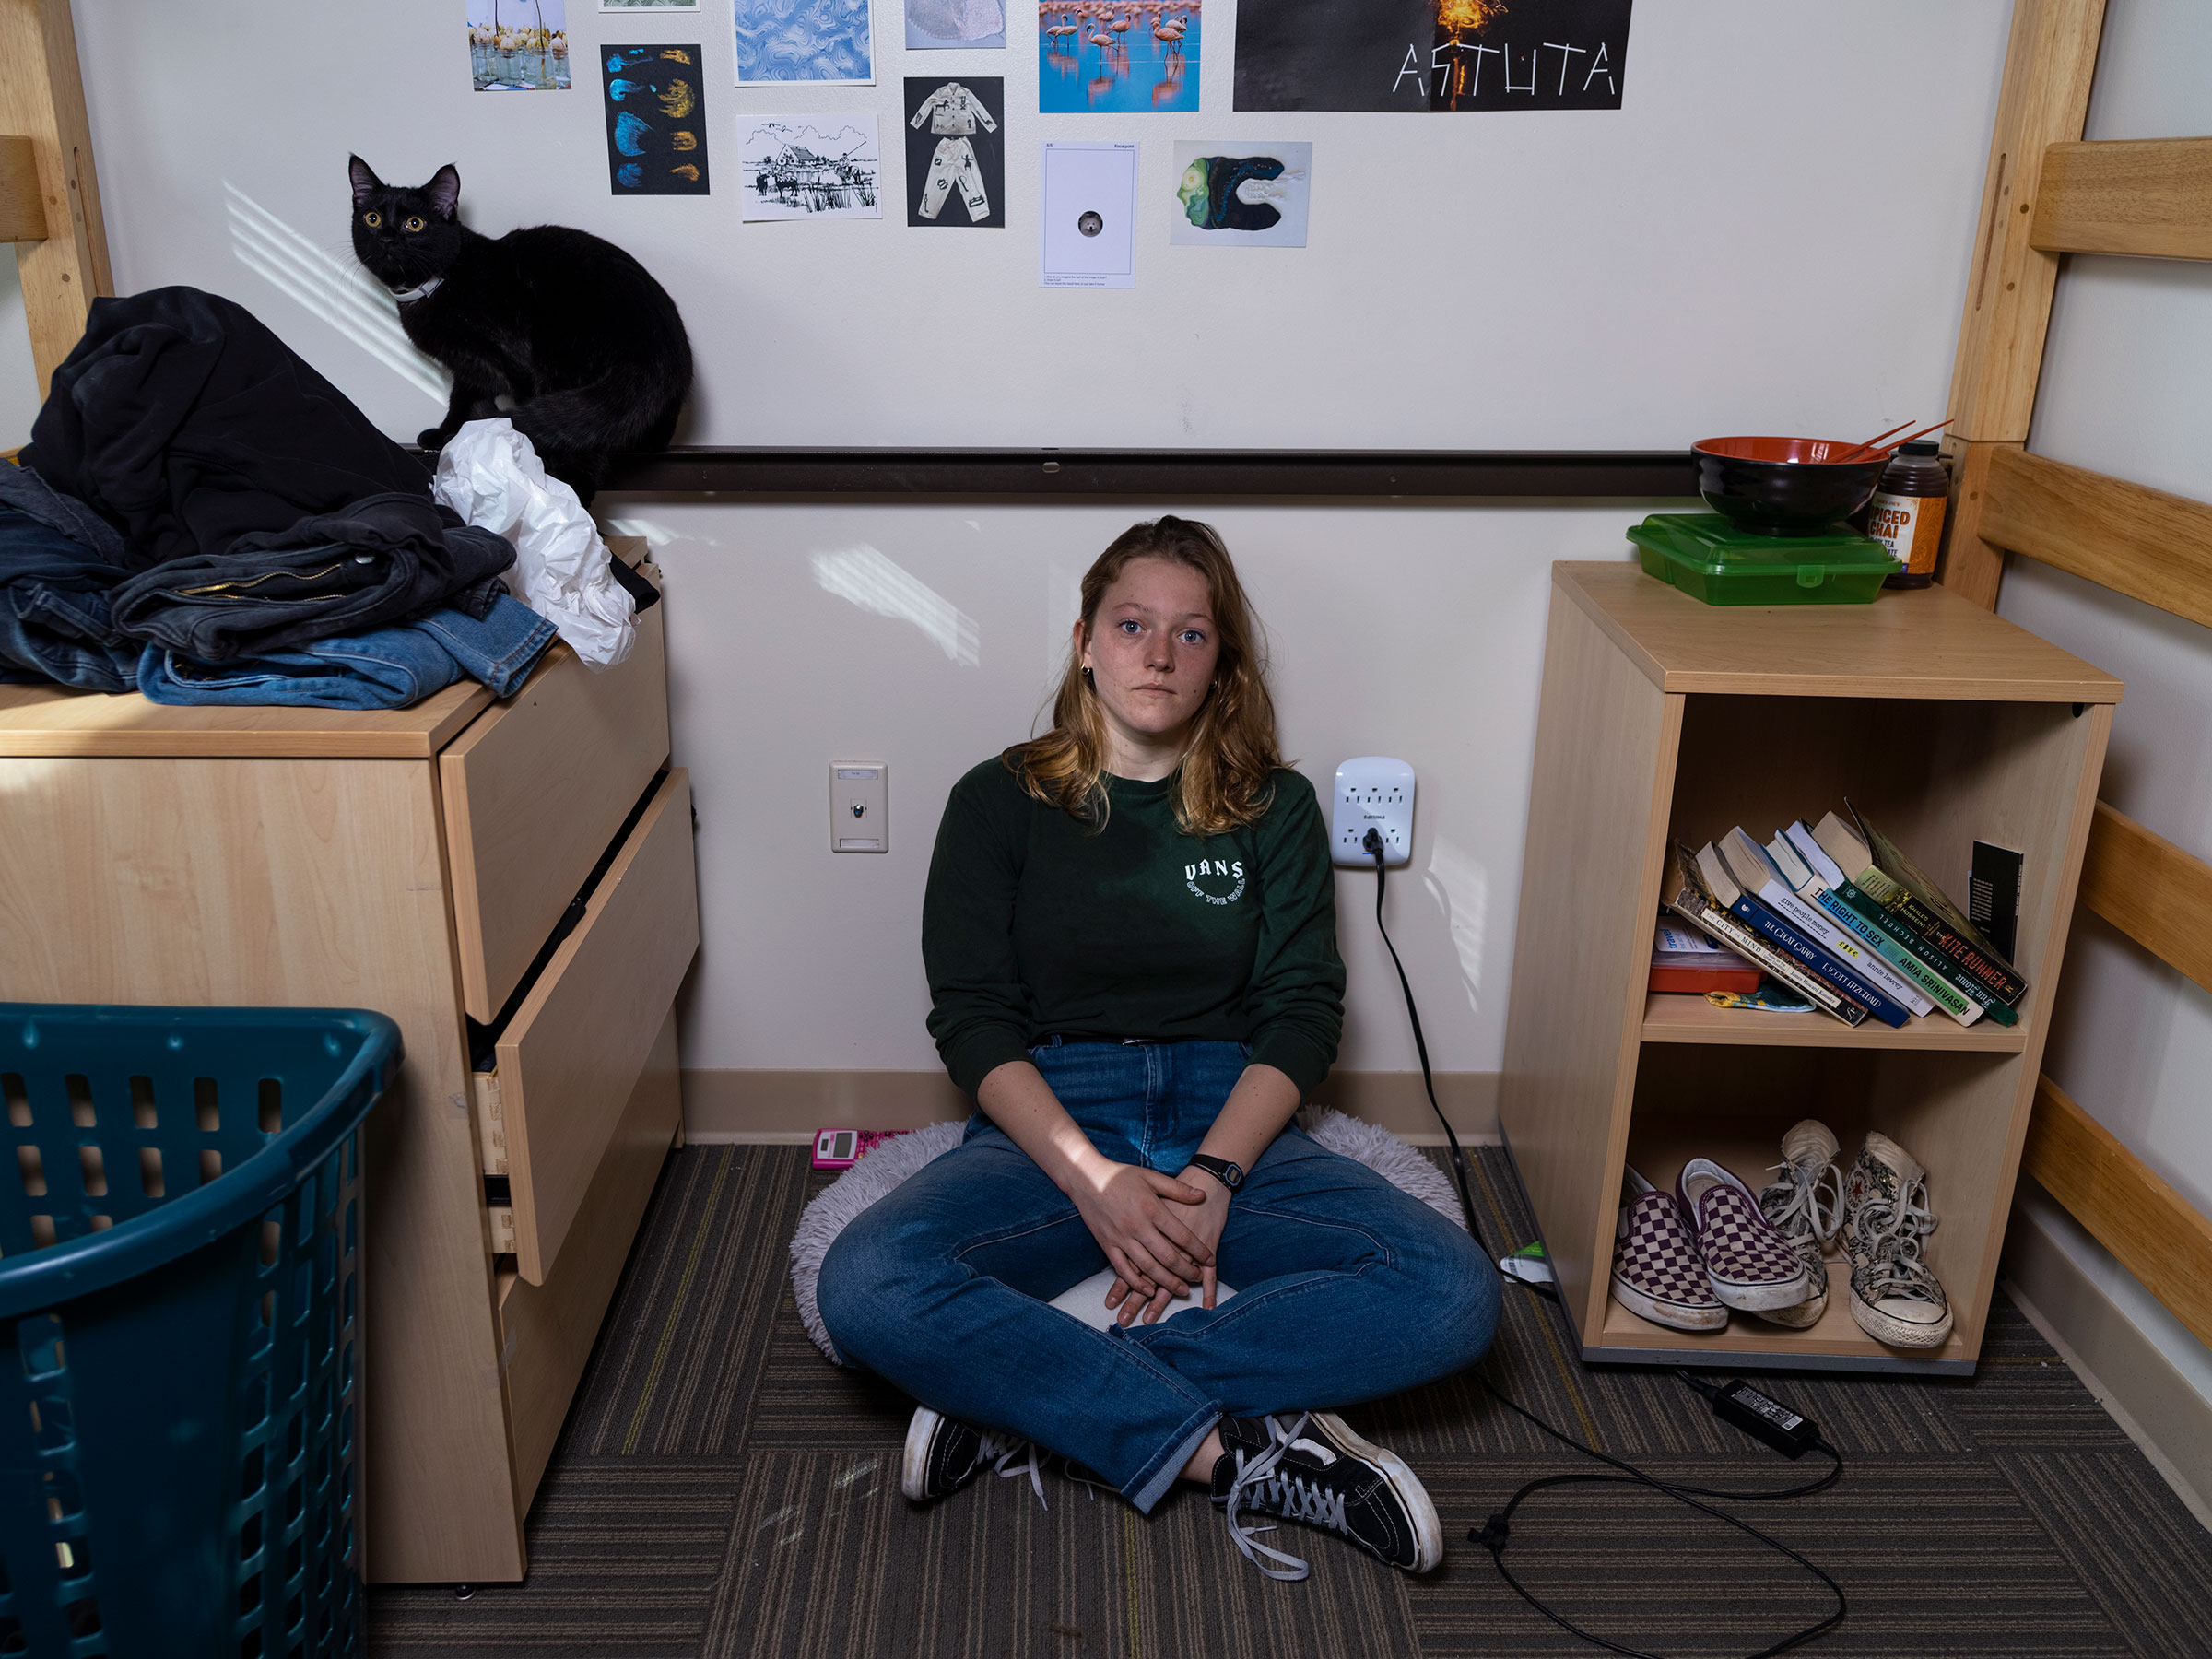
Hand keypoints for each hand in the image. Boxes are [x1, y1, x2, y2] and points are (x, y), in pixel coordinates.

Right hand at [1066, 1156, 1213, 1315]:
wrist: (1086, 1178)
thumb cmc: (1121, 1176)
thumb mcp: (1151, 1177)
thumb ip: (1177, 1189)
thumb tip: (1202, 1195)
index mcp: (1152, 1209)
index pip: (1182, 1236)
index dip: (1199, 1250)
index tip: (1210, 1259)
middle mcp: (1138, 1226)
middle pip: (1168, 1257)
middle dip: (1186, 1271)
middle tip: (1198, 1278)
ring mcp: (1121, 1238)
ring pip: (1148, 1268)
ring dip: (1166, 1282)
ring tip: (1181, 1290)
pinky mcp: (1107, 1245)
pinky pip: (1123, 1270)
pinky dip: (1137, 1283)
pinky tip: (1149, 1291)